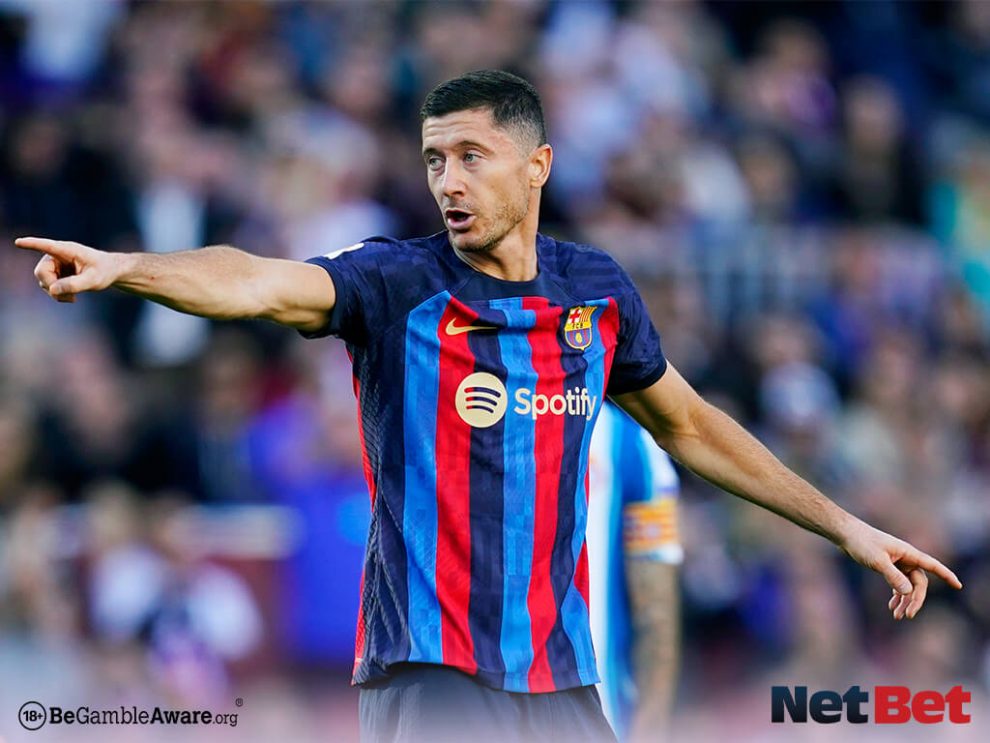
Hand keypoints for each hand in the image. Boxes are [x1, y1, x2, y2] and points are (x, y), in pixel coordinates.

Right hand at [15, 237, 119, 302]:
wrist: (110, 272)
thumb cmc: (105, 271)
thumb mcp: (94, 280)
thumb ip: (75, 284)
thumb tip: (52, 290)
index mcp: (68, 250)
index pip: (47, 246)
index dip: (32, 244)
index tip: (19, 242)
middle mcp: (57, 255)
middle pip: (41, 272)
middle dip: (51, 286)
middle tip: (68, 297)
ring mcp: (55, 264)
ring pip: (44, 281)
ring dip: (55, 293)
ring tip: (73, 298)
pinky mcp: (56, 273)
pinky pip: (49, 287)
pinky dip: (57, 294)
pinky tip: (71, 298)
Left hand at [838, 520, 961, 619]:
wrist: (846, 534)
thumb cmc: (862, 543)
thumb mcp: (877, 561)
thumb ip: (893, 576)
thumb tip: (909, 592)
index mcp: (908, 553)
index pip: (932, 565)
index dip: (946, 575)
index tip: (958, 585)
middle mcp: (905, 558)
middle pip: (918, 582)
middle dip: (915, 600)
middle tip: (907, 615)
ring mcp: (897, 563)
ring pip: (908, 585)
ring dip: (905, 600)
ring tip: (897, 616)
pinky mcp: (887, 566)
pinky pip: (898, 583)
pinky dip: (896, 595)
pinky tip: (891, 606)